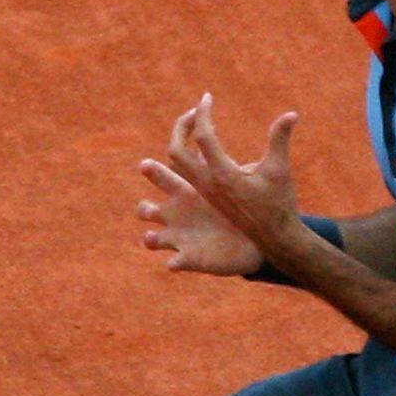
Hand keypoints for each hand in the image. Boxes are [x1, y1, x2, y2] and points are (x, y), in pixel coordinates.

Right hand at [137, 156, 263, 275]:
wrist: (251, 241)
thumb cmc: (238, 208)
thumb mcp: (231, 181)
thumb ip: (224, 161)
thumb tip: (229, 132)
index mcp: (185, 193)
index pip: (160, 178)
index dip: (151, 169)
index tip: (146, 163)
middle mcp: (175, 215)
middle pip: (147, 208)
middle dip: (144, 209)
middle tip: (147, 194)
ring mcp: (179, 238)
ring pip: (152, 238)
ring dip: (150, 237)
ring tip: (152, 236)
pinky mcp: (189, 260)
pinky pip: (174, 264)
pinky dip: (173, 263)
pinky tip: (175, 262)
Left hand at [159, 93, 304, 252]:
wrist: (274, 239)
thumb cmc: (279, 205)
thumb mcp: (280, 170)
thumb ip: (280, 139)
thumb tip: (292, 114)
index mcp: (223, 174)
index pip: (203, 136)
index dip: (203, 113)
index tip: (207, 97)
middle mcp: (208, 183)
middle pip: (176, 150)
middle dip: (182, 126)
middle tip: (196, 110)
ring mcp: (205, 192)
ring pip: (177, 163)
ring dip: (180, 140)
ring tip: (194, 124)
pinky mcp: (208, 196)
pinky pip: (186, 173)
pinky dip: (187, 154)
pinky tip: (200, 146)